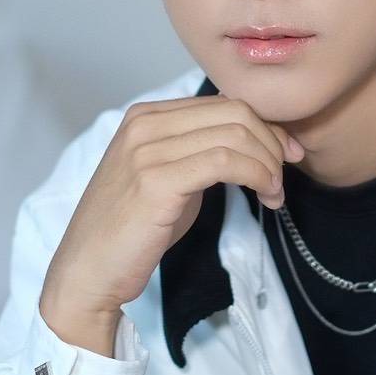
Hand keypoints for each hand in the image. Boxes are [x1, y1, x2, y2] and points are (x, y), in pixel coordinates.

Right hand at [41, 93, 303, 323]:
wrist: (88, 271)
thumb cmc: (132, 230)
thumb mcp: (167, 176)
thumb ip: (199, 151)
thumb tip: (254, 141)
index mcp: (146, 116)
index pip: (223, 103)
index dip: (265, 126)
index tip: (287, 153)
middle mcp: (144, 124)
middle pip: (233, 112)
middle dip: (271, 142)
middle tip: (284, 176)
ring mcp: (147, 150)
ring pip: (234, 134)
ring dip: (267, 164)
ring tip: (274, 194)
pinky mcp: (155, 180)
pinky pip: (224, 161)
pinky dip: (256, 175)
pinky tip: (265, 195)